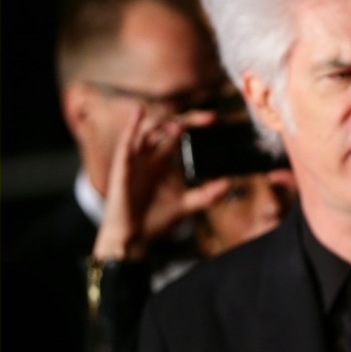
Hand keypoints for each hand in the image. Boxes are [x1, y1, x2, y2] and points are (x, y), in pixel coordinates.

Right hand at [92, 107, 231, 260]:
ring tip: (182, 127)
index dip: (195, 123)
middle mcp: (149, 156)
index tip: (215, 120)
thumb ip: (206, 194)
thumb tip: (228, 184)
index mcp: (163, 161)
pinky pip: (125, 142)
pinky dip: (132, 126)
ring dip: (164, 122)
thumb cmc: (154, 219)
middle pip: (167, 127)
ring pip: (147, 130)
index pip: (179, 133)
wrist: (133, 238)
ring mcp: (135, 160)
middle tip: (211, 119)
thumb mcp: (187, 204)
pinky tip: (140, 113)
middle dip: (188, 120)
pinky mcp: (123, 167)